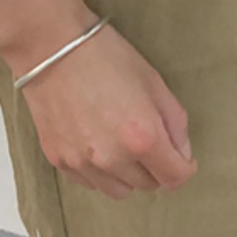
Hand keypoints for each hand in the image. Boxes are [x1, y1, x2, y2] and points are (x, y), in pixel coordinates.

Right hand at [13, 17, 197, 201]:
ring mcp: (83, 162)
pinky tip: (98, 142)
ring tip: (121, 141)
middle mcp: (113, 158)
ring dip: (127, 173)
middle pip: (148, 185)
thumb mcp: (153, 81)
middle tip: (148, 138)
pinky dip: (99, 171)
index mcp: (143, 137)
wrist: (51, 46)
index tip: (181, 157)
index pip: (175, 178)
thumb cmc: (105, 55)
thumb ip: (174, 121)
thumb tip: (182, 151)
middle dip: (155, 167)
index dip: (184, 167)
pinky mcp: (59, 160)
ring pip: (118, 190)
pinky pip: (90, 182)